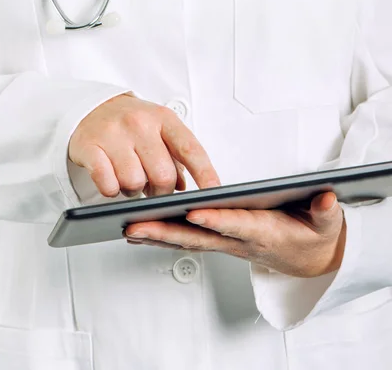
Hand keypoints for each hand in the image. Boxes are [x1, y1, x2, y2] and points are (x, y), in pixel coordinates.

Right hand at [69, 93, 220, 197]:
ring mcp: (114, 134)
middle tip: (154, 190)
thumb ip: (177, 156)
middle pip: (162, 175)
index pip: (190, 150)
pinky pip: (107, 183)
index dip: (205, 174)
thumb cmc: (132, 123)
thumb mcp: (160, 130)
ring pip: (134, 183)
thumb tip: (185, 187)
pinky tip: (112, 180)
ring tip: (130, 179)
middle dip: (161, 192)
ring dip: (134, 190)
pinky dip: (112, 190)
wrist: (92, 107)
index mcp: (164, 119)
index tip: (214, 193)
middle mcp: (140, 124)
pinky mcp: (90, 147)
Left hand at [125, 192, 345, 277]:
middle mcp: (241, 241)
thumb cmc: (314, 235)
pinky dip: (164, 238)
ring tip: (127, 227)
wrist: (310, 258)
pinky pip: (189, 240)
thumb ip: (326, 211)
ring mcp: (228, 243)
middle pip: (200, 237)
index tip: (193, 211)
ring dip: (158, 236)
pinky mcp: (221, 241)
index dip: (216, 219)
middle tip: (136, 226)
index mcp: (266, 232)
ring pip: (189, 240)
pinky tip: (142, 233)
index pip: (237, 224)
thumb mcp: (327, 223)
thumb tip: (325, 197)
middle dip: (167, 232)